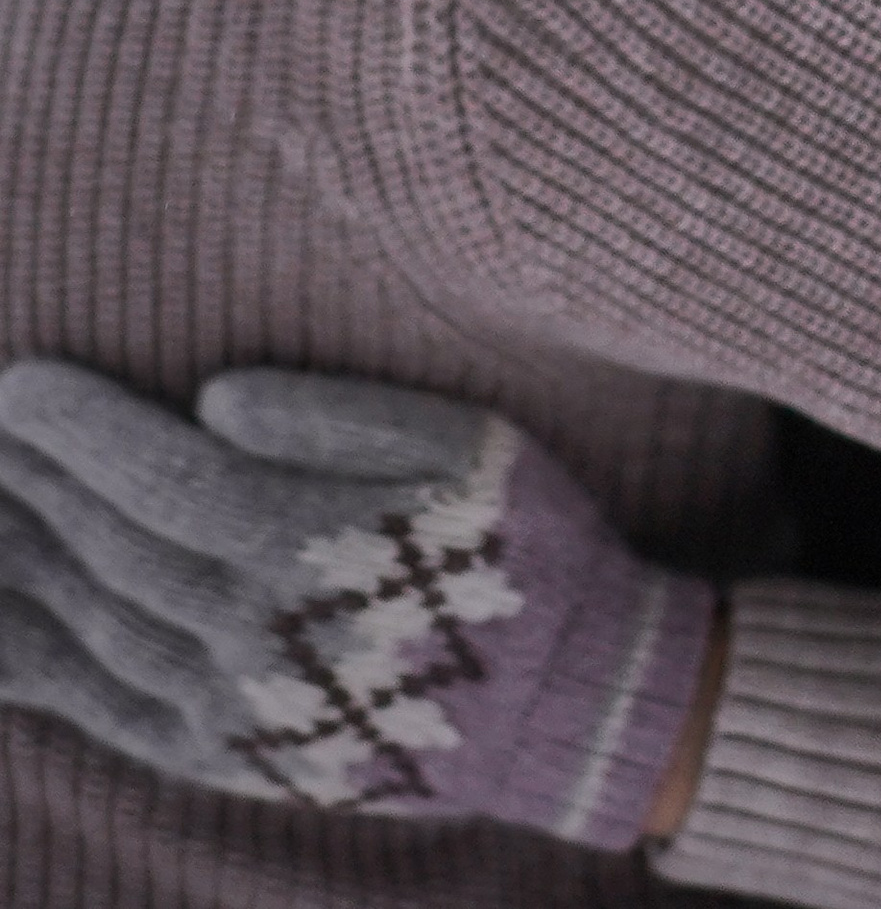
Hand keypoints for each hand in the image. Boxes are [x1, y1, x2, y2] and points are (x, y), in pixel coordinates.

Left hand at [0, 362, 713, 850]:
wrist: (566, 702)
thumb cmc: (522, 543)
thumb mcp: (464, 442)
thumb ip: (334, 413)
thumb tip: (213, 398)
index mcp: (306, 544)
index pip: (155, 476)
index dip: (77, 428)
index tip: (21, 380)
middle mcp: (252, 633)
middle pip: (107, 544)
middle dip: (31, 478)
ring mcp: (231, 708)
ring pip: (89, 624)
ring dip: (19, 560)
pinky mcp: (227, 757)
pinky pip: (102, 708)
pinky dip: (36, 665)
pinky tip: (2, 620)